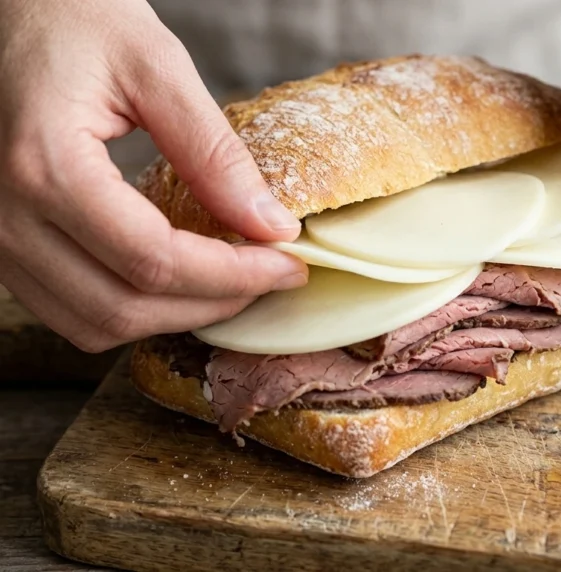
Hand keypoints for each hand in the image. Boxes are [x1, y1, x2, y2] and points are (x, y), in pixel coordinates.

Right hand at [0, 0, 307, 352]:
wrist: (4, 11)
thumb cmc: (71, 19)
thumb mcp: (156, 67)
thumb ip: (214, 153)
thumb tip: (272, 225)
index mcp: (44, 167)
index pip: (155, 261)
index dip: (234, 275)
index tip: (288, 263)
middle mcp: (6, 216)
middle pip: (125, 307)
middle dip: (213, 303)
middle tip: (271, 276)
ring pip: (95, 324)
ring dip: (174, 316)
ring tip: (233, 282)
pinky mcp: (4, 244)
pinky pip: (71, 309)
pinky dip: (134, 307)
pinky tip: (182, 277)